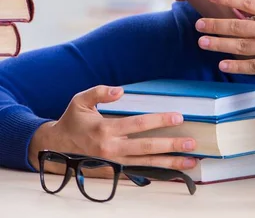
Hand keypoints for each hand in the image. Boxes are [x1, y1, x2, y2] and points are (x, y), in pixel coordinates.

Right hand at [28, 85, 197, 175]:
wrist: (55, 148)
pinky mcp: (115, 172)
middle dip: (171, 146)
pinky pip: (139, 172)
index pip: (138, 124)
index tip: (178, 117)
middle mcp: (112, 149)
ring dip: (170, 163)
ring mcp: (114, 163)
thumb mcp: (80, 101)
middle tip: (191, 143)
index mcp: (105, 129)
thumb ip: (99, 92)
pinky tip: (174, 171)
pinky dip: (157, 172)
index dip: (159, 120)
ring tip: (190, 161)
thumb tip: (120, 90)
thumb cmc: (72, 121)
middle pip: (147, 147)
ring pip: (147, 164)